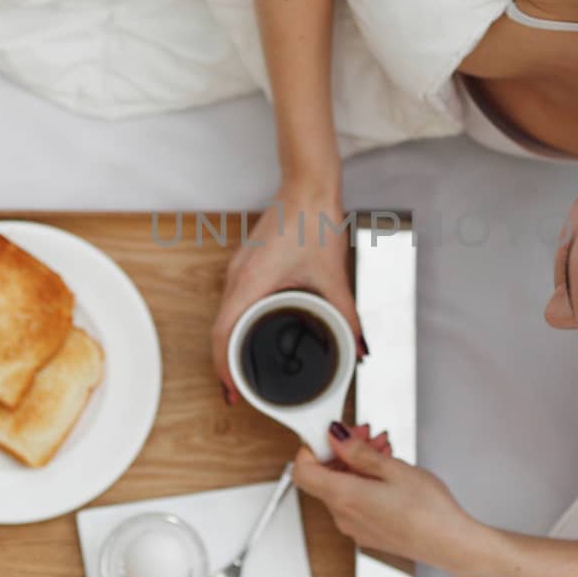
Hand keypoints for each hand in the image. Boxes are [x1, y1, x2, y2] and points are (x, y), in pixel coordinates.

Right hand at [212, 189, 364, 402]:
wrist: (308, 186)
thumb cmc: (314, 220)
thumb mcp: (332, 276)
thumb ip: (346, 314)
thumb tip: (358, 345)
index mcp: (251, 281)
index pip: (223, 334)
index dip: (223, 368)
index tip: (231, 391)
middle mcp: (237, 275)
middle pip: (220, 328)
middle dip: (226, 362)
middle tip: (239, 389)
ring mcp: (239, 267)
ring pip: (224, 314)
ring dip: (230, 342)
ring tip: (243, 368)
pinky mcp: (246, 262)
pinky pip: (233, 300)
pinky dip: (236, 323)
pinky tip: (251, 332)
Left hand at [292, 423, 483, 573]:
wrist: (451, 544)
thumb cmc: (429, 512)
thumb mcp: (393, 468)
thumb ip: (358, 451)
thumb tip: (335, 437)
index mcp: (345, 497)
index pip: (303, 470)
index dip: (312, 447)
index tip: (329, 433)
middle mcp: (344, 516)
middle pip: (324, 476)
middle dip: (342, 451)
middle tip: (366, 435)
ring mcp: (355, 527)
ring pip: (342, 487)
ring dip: (357, 465)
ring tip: (383, 450)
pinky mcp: (367, 532)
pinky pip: (355, 501)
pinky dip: (365, 482)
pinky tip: (388, 473)